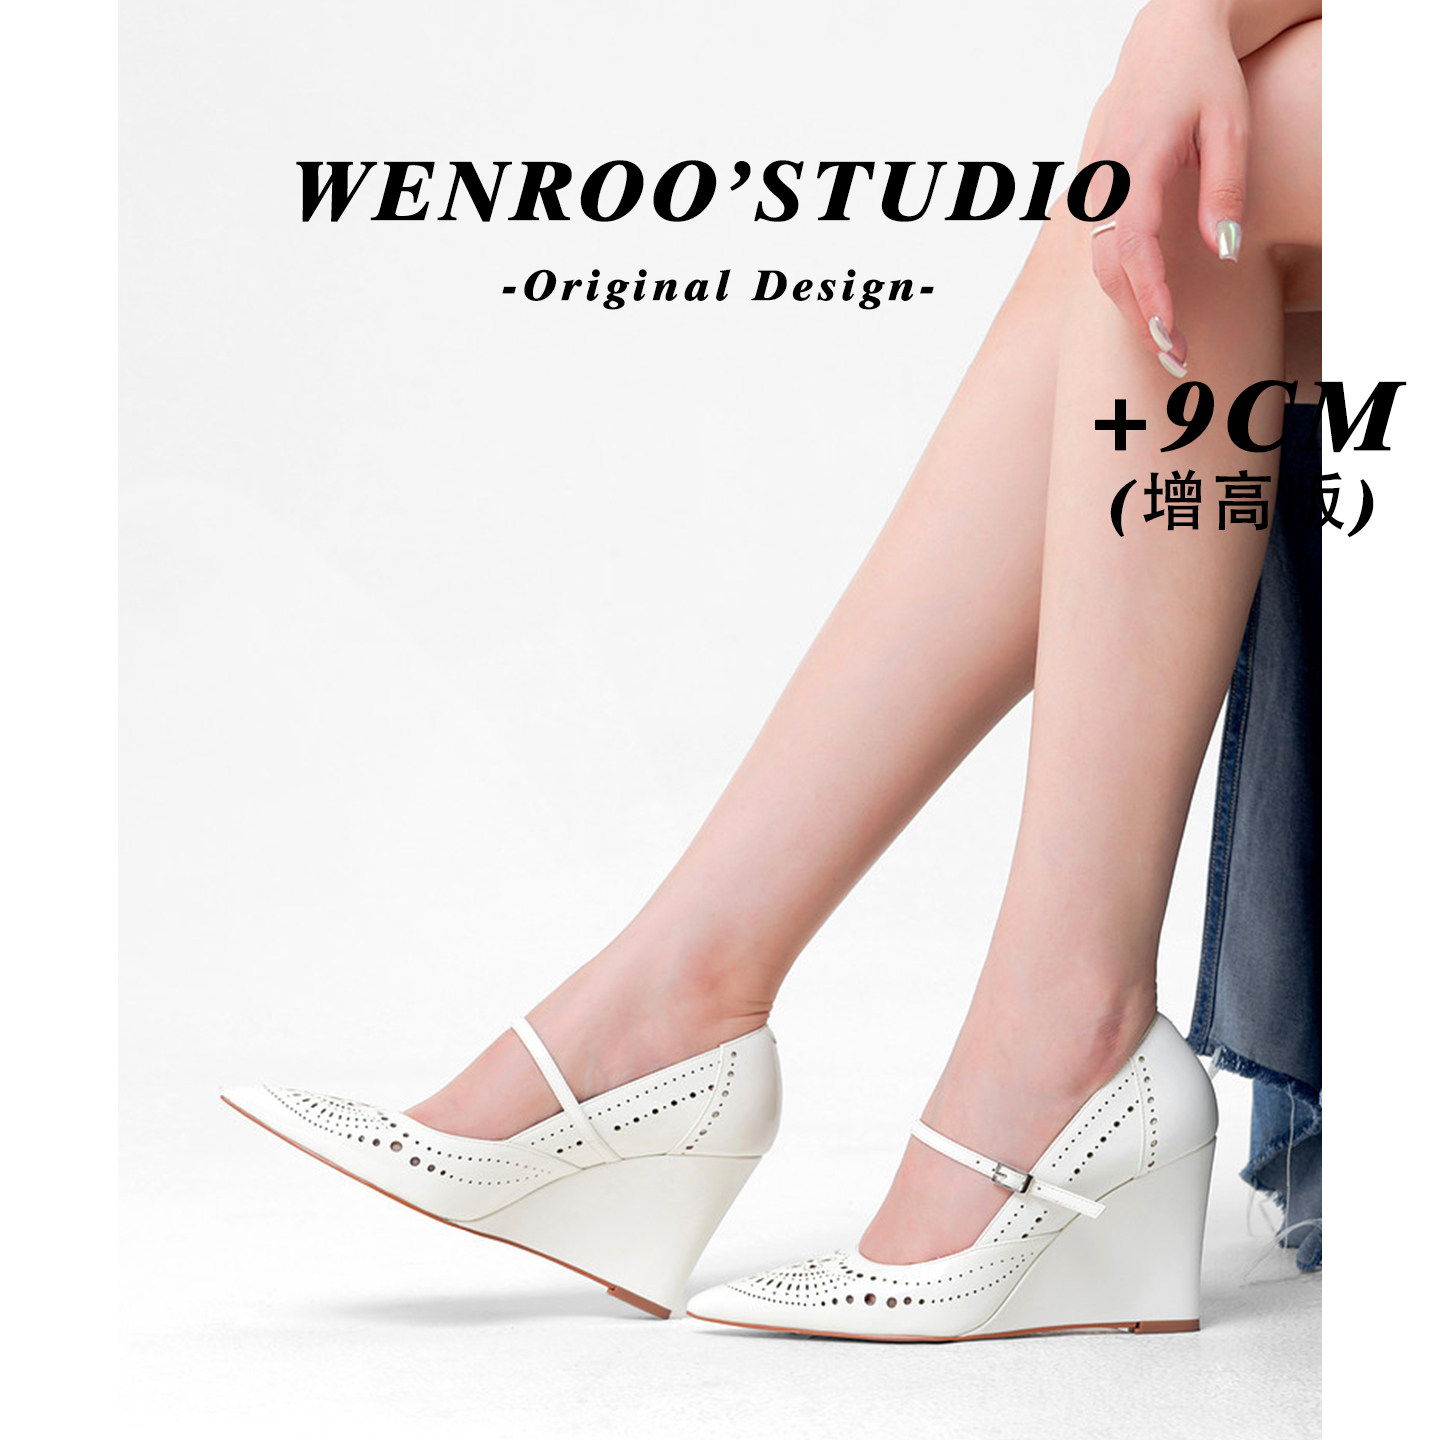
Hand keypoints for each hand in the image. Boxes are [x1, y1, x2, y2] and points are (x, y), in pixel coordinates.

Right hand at [1085, 0, 1249, 375]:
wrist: (1166, 37)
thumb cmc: (1204, 76)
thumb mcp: (1230, 125)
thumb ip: (1224, 188)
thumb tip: (1224, 251)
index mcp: (1136, 162)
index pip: (1134, 245)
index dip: (1149, 294)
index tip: (1170, 332)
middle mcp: (1105, 181)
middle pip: (1108, 268)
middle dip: (1139, 319)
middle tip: (1174, 361)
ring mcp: (1095, 188)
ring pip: (1099, 266)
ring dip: (1129, 310)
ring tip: (1163, 344)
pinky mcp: (1097, 194)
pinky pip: (1100, 251)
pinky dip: (1120, 287)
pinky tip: (1146, 308)